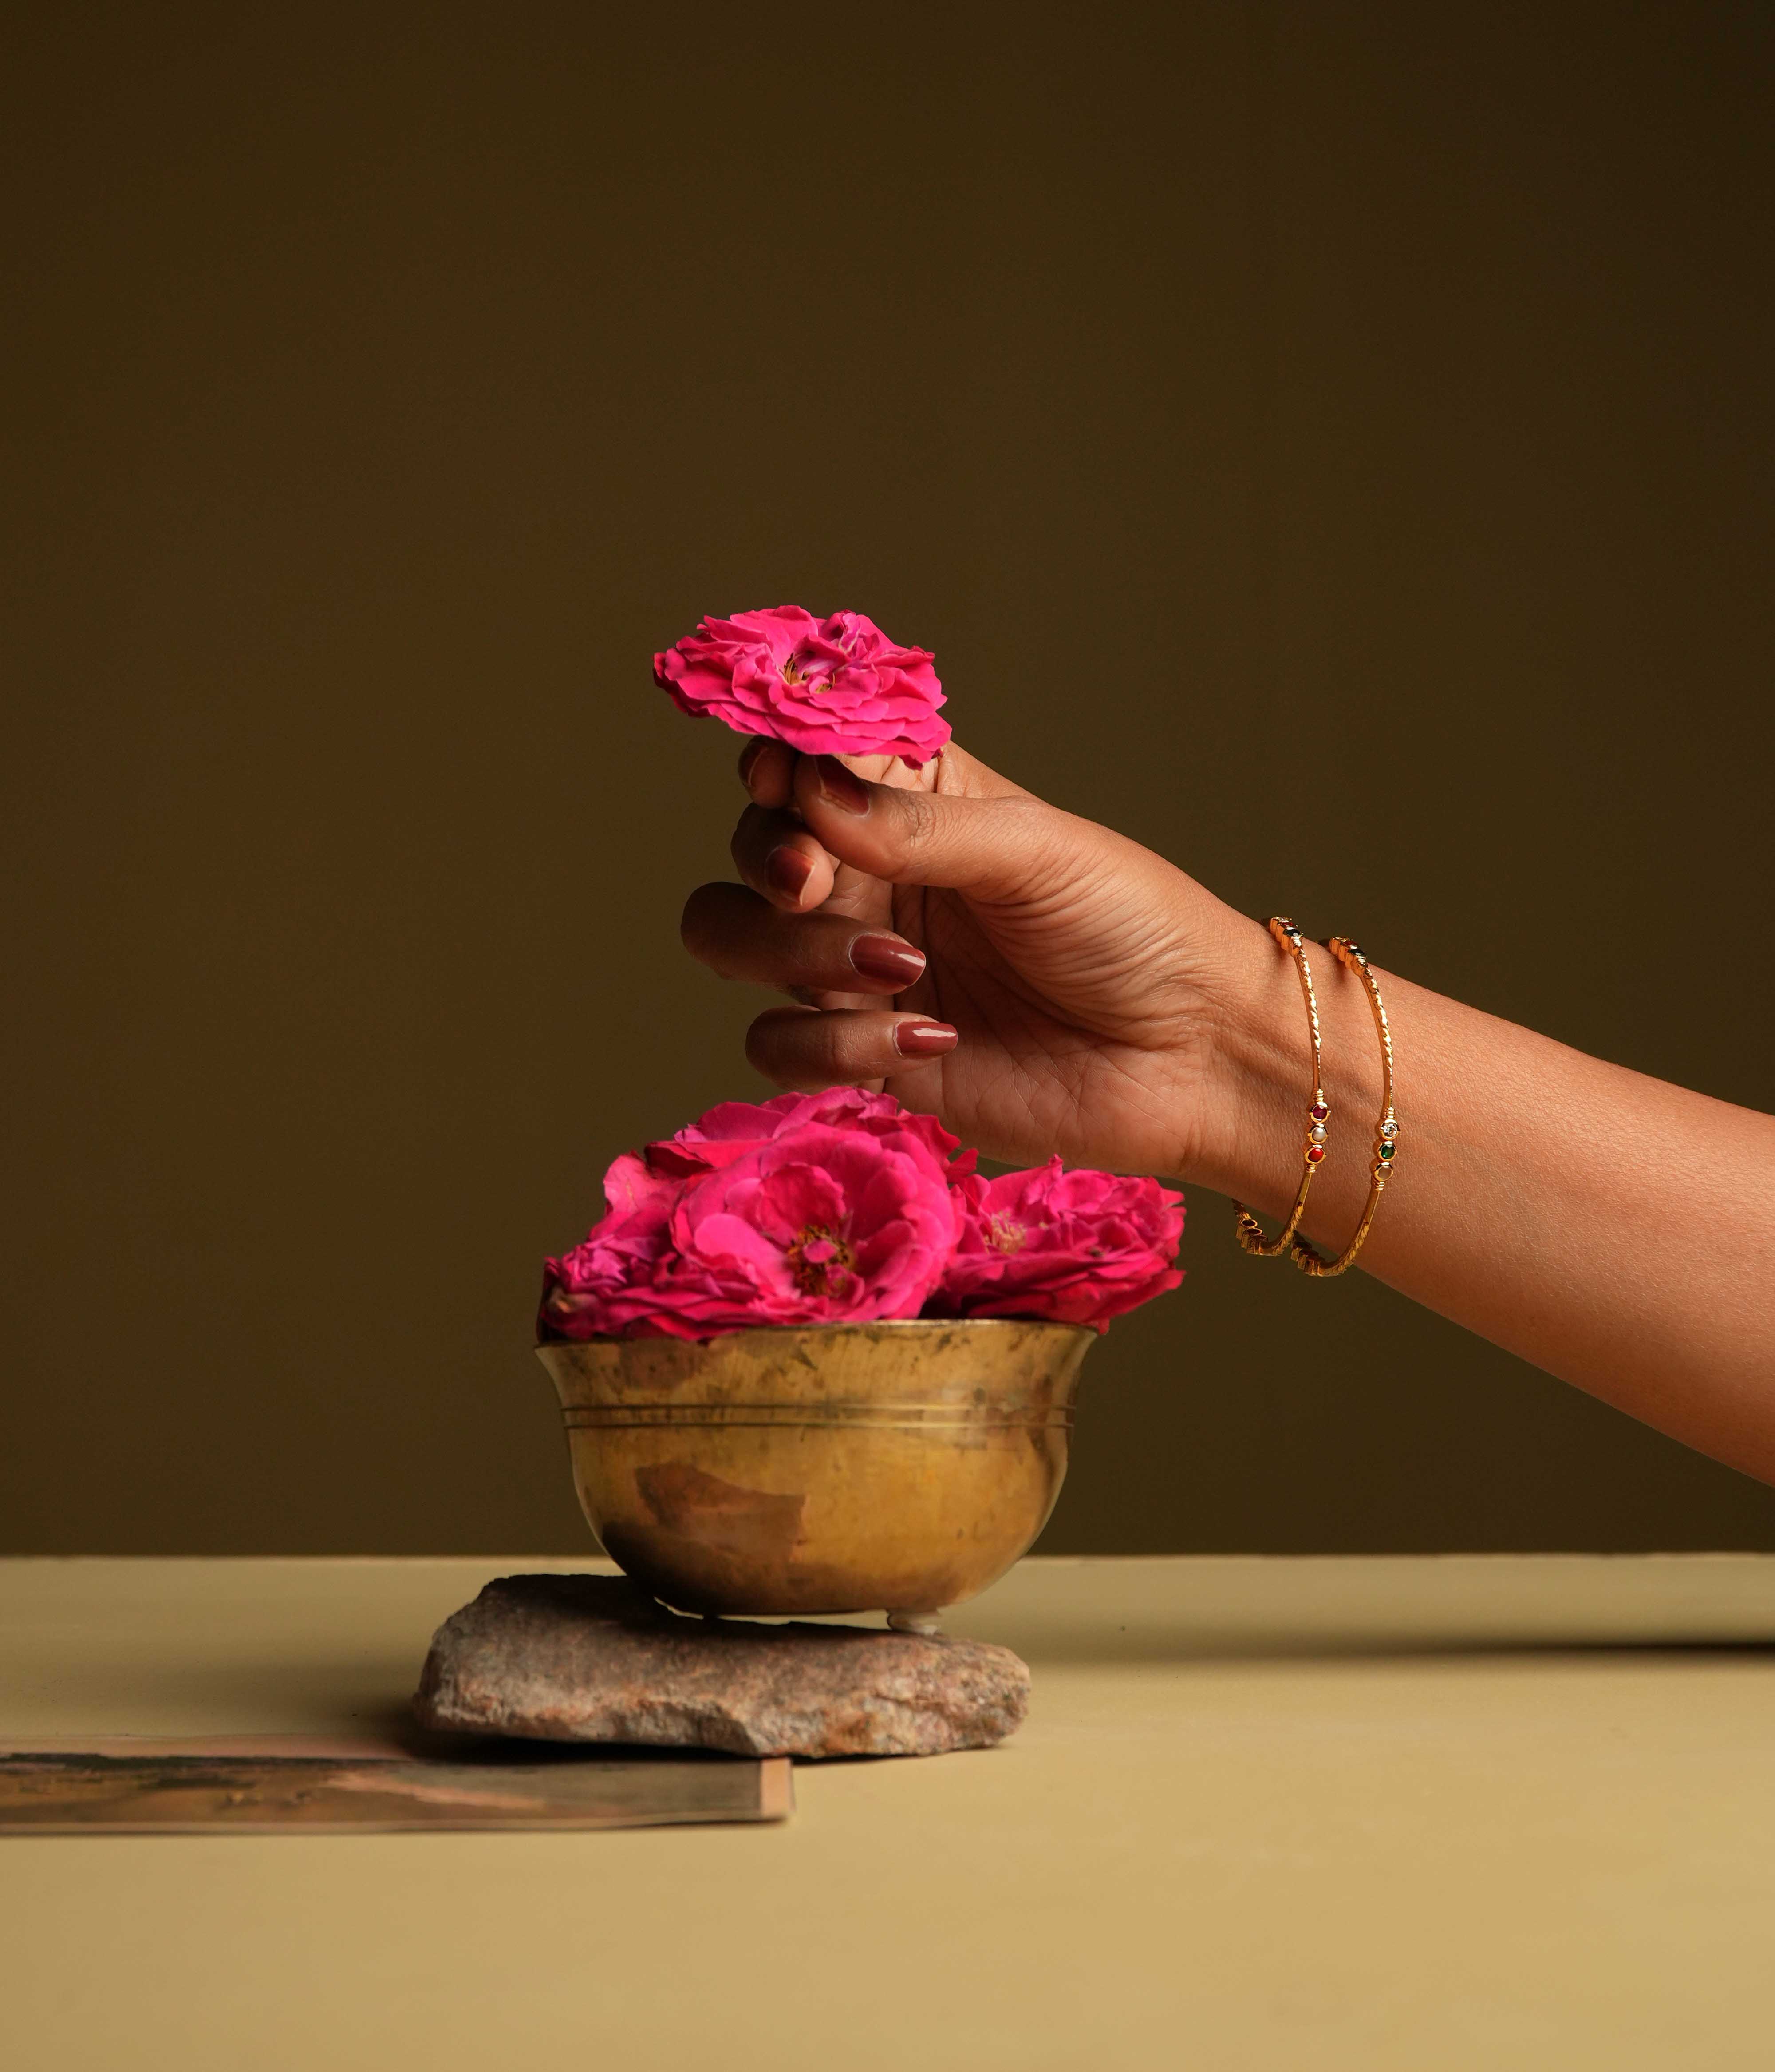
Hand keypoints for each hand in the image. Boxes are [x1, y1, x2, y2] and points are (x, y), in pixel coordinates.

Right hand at [679, 737, 1273, 1179]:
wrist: (1191, 1056)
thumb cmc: (1133, 927)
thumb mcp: (1033, 850)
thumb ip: (914, 825)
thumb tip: (805, 787)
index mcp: (910, 803)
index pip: (799, 764)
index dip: (772, 768)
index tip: (781, 781)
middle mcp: (870, 877)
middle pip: (748, 853)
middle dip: (769, 863)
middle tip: (813, 881)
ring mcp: (857, 970)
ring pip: (733, 943)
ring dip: (792, 954)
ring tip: (899, 970)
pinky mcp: (865, 1057)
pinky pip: (779, 1045)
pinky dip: (836, 1046)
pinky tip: (933, 1043)